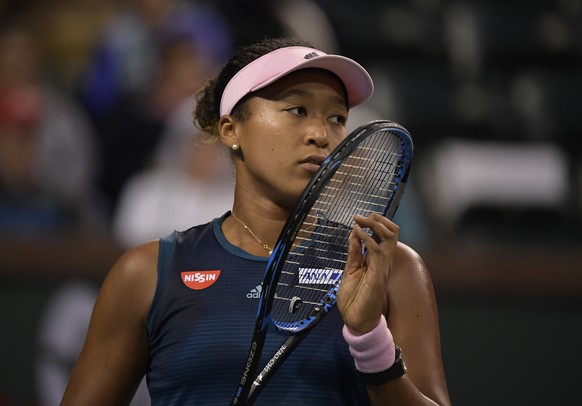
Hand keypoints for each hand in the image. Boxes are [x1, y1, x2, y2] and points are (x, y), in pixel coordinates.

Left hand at [337, 213, 398, 334]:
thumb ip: (354, 253)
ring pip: (389, 236)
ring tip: (359, 221)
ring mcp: (382, 267)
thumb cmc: (354, 300)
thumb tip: (354, 234)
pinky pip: (377, 251)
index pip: (385, 235)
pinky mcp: (377, 275)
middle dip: (377, 218)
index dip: (375, 222)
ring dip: (373, 224)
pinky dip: (367, 238)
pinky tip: (357, 234)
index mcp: (376, 260)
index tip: (358, 219)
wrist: (356, 321)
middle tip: (360, 217)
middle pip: (392, 231)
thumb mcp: (350, 270)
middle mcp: (382, 262)